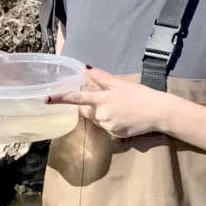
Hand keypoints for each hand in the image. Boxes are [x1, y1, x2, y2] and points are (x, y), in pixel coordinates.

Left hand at [46, 67, 170, 137]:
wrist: (158, 112)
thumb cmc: (140, 94)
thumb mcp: (121, 83)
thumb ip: (101, 77)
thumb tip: (85, 69)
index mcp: (103, 99)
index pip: (77, 98)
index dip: (61, 98)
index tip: (46, 99)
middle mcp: (102, 115)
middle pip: (86, 111)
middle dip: (91, 105)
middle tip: (107, 99)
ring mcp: (109, 127)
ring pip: (97, 120)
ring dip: (102, 113)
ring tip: (120, 108)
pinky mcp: (115, 136)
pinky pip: (106, 128)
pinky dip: (111, 122)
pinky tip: (124, 116)